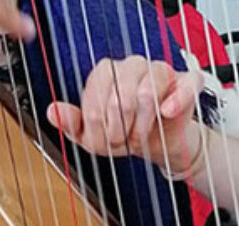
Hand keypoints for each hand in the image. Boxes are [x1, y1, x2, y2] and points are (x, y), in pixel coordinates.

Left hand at [45, 56, 203, 165]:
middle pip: (120, 95)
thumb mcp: (92, 136)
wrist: (156, 145)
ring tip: (140, 136)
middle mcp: (131, 65)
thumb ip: (71, 123)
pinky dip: (177, 100)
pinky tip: (166, 113)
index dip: (99, 124)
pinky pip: (185, 84)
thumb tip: (52, 112)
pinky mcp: (186, 82)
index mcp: (105, 72)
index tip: (104, 139)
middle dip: (120, 128)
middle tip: (122, 141)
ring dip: (142, 125)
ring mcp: (159, 71)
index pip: (96, 95)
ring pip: (147, 92)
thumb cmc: (124, 134)